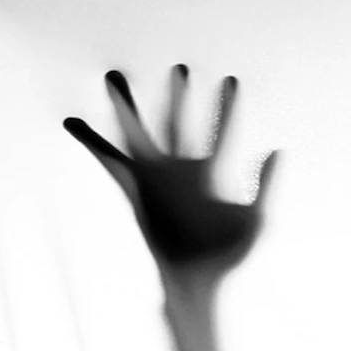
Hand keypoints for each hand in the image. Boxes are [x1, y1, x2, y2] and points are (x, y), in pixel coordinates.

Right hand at [64, 66, 277, 282]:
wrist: (197, 283)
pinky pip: (108, 161)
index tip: (232, 80)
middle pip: (178, 122)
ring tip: (112, 76)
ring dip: (125, 107)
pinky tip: (71, 120)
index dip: (228, 107)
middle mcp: (182, 170)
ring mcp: (155, 179)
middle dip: (178, 96)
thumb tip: (278, 149)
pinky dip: (91, 141)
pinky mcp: (133, 191)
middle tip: (180, 67)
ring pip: (138, 133)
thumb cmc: (230, 256)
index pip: (222, 131)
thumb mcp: (257, 221)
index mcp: (214, 174)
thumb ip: (267, 186)